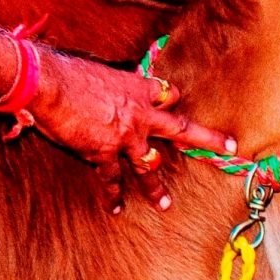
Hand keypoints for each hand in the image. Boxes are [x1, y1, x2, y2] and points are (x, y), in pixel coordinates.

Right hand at [25, 51, 234, 212]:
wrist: (49, 84)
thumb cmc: (66, 72)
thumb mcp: (94, 72)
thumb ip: (104, 84)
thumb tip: (94, 86)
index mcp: (136, 88)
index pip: (165, 94)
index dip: (170, 101)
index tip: (175, 104)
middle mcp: (139, 113)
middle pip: (181, 128)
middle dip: (208, 139)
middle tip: (230, 147)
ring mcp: (125, 136)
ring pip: (149, 166)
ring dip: (156, 187)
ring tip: (165, 204)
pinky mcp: (104, 152)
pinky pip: (112, 179)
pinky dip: (113, 195)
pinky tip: (116, 208)